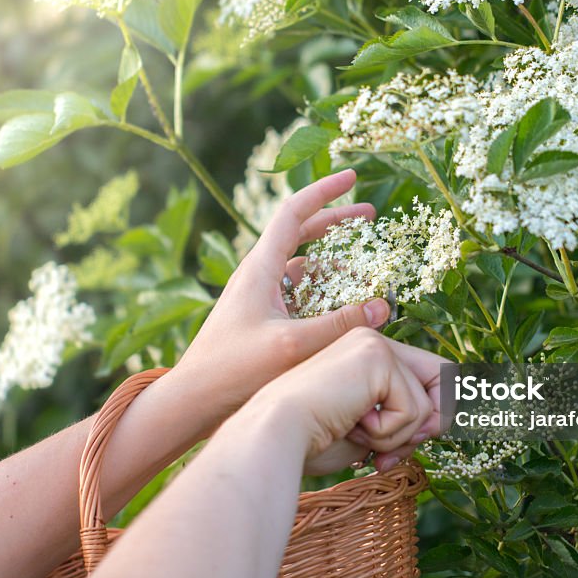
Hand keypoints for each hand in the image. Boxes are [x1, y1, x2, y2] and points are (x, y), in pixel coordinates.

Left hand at [171, 169, 391, 427]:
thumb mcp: (294, 346)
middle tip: (371, 216)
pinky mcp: (261, 319)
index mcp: (260, 268)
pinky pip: (299, 295)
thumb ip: (340, 325)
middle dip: (337, 221)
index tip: (353, 176)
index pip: (294, 212)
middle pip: (302, 232)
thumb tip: (384, 306)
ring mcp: (259, 297)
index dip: (325, 191)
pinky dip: (323, 294)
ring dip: (335, 265)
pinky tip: (344, 310)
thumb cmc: (233, 371)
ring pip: (303, 267)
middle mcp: (258, 275)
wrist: (193, 400)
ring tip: (368, 276)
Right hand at [245, 328, 449, 474]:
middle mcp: (372, 341)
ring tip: (355, 433)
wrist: (274, 436)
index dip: (435, 415)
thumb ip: (404, 421)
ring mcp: (374, 344)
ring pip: (426, 406)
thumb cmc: (308, 440)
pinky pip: (413, 410)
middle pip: (443, 382)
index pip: (428, 377)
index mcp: (365, 357)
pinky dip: (389, 434)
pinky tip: (354, 425)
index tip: (403, 450)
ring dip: (397, 437)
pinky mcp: (377, 356)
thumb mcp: (369, 432)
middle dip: (428, 427)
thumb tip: (446, 420)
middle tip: (385, 454)